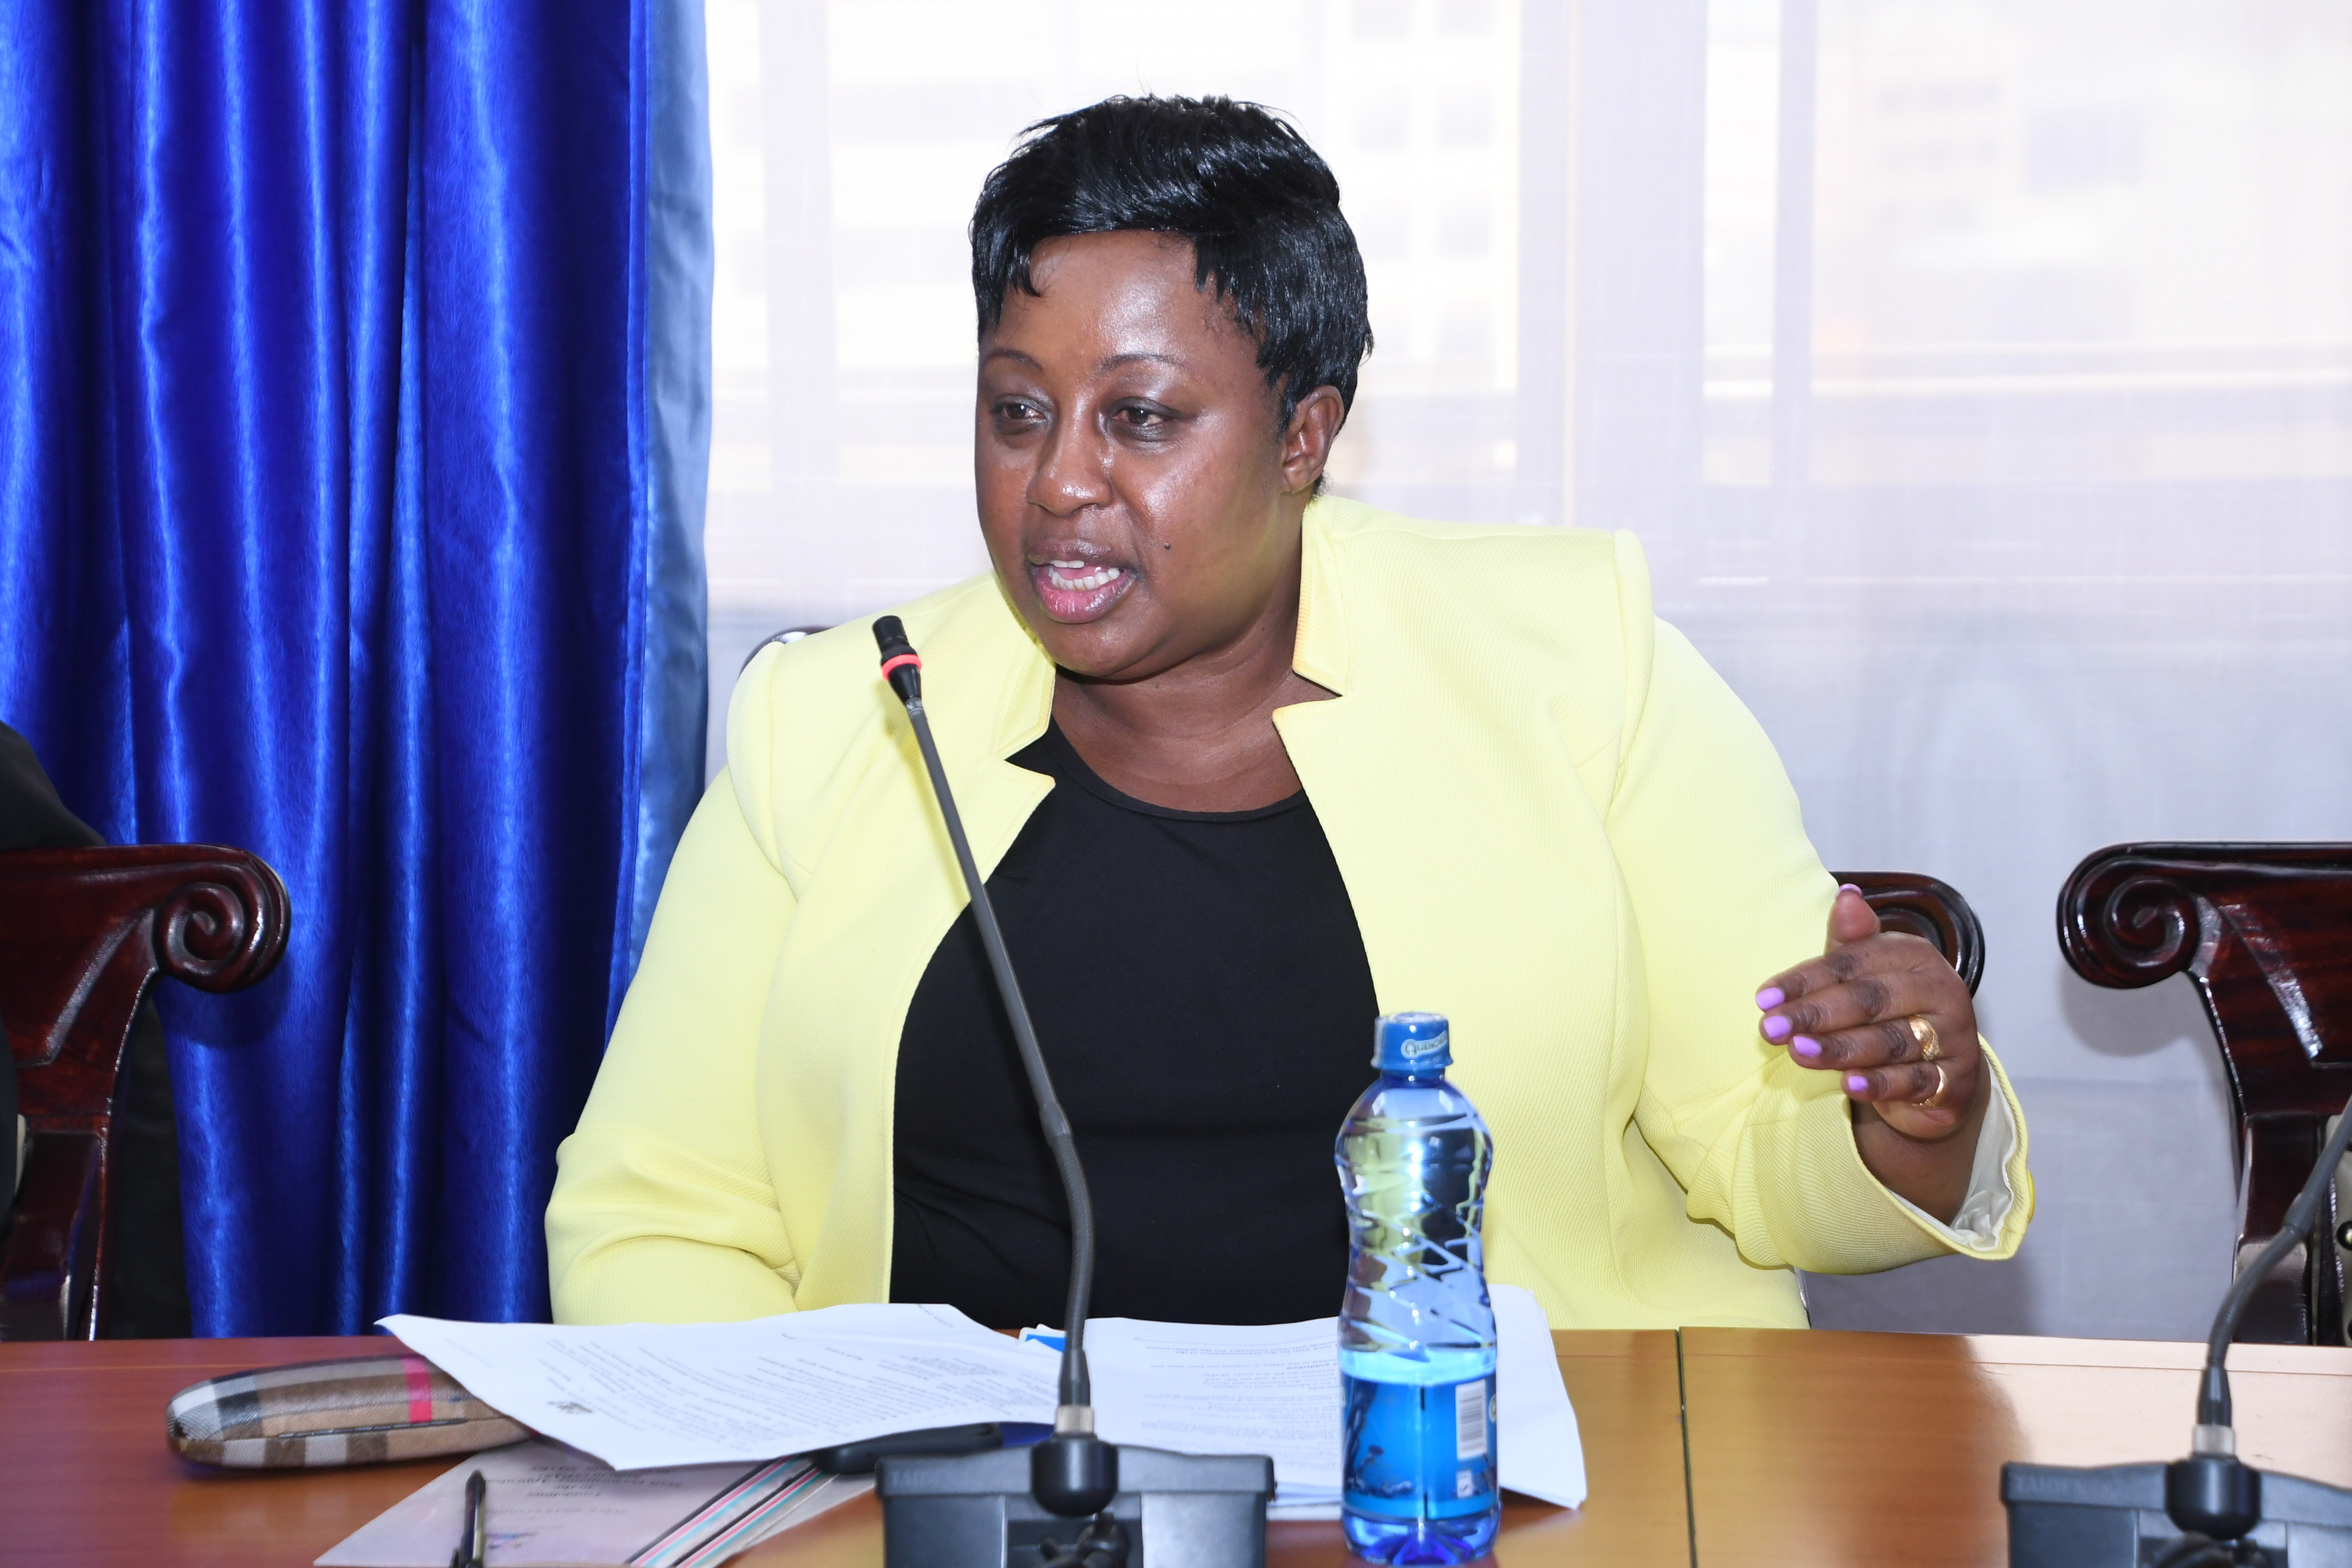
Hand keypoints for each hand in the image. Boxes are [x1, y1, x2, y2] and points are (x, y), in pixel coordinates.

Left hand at [1755, 884, 1984, 1143]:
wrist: (1941, 1071)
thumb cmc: (1892, 1012)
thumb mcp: (1868, 973)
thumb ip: (1852, 941)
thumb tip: (1847, 895)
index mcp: (1914, 955)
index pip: (1853, 963)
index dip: (1805, 980)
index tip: (1764, 998)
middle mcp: (1939, 989)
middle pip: (1871, 1000)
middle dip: (1816, 1014)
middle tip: (1771, 1029)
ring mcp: (1952, 1035)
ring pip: (1891, 1041)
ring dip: (1841, 1048)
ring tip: (1799, 1052)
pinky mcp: (1956, 1078)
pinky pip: (1916, 1081)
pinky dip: (1882, 1084)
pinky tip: (1850, 1085)